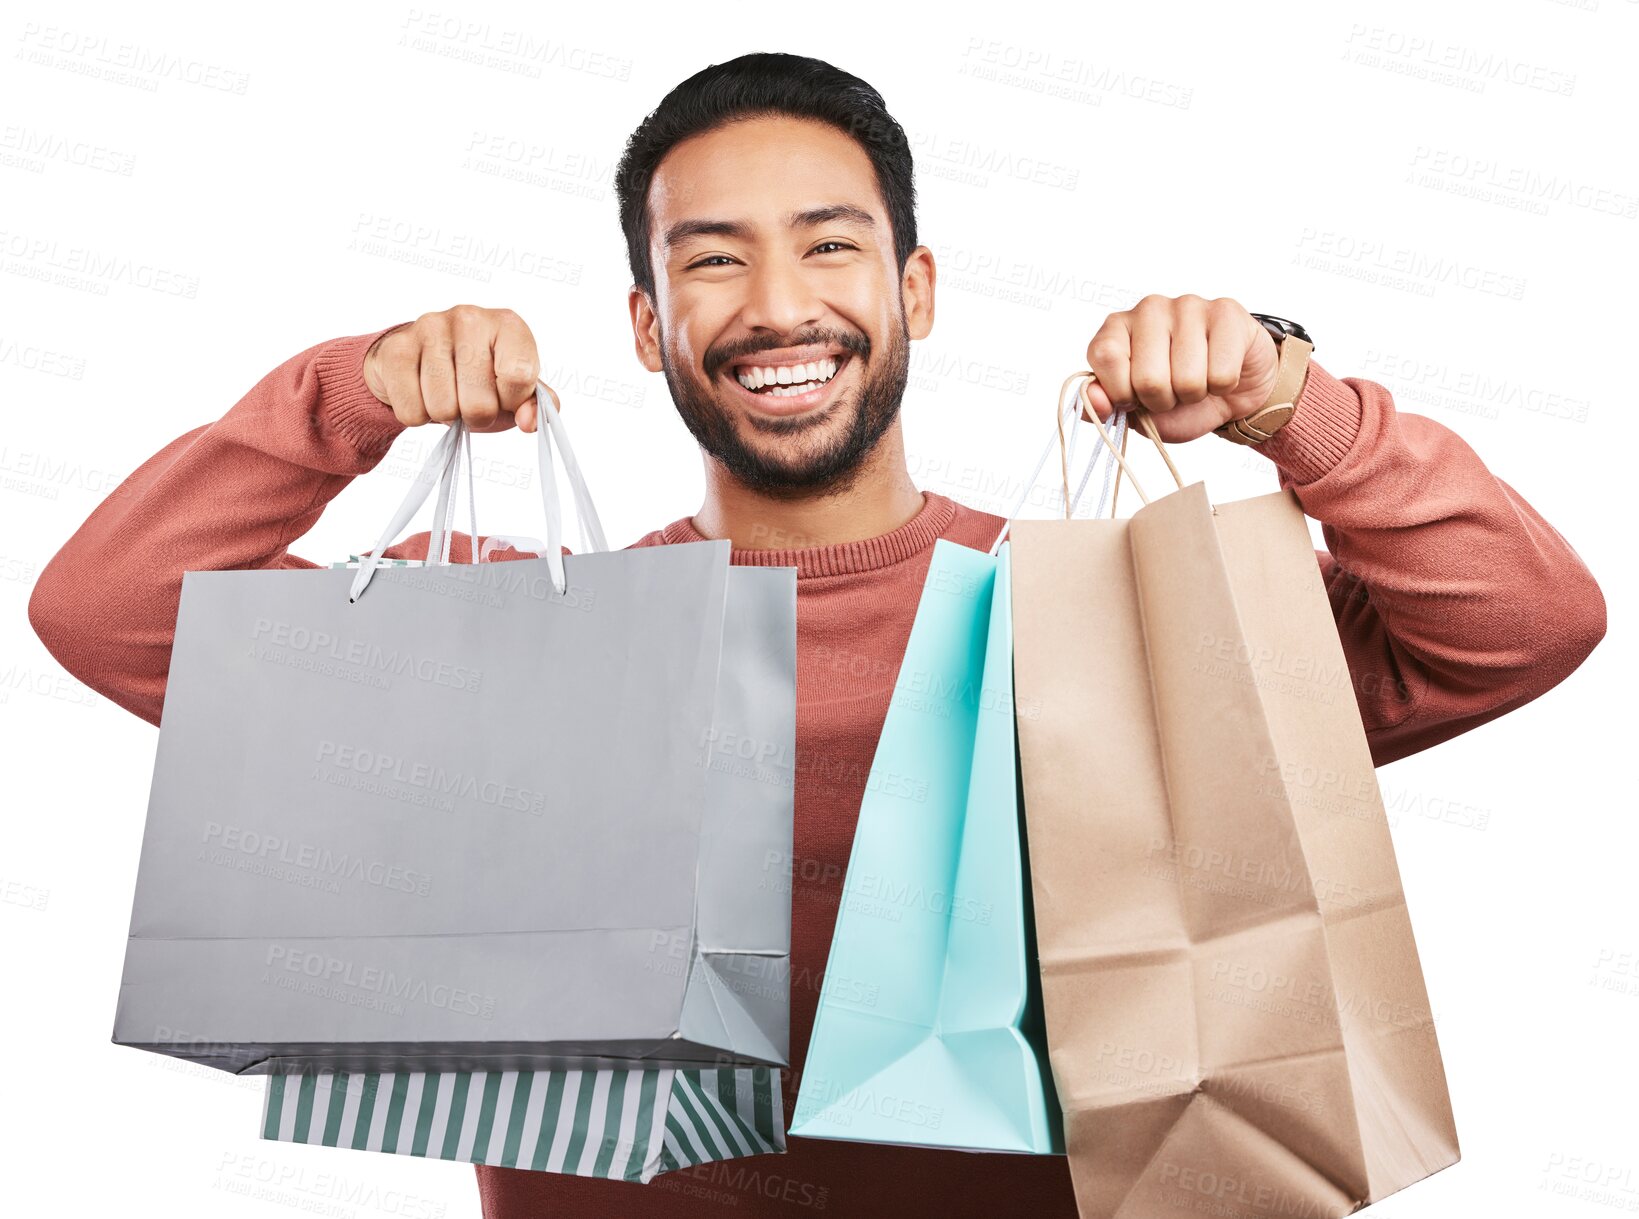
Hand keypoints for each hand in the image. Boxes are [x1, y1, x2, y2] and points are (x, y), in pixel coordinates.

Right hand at [363, 305, 556, 433]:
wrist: (423, 359)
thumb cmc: (478, 375)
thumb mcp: (514, 388)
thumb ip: (535, 405)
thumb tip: (529, 422)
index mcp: (507, 324)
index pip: (519, 377)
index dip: (511, 401)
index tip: (503, 395)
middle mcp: (469, 318)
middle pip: (479, 402)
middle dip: (477, 416)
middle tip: (470, 399)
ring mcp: (429, 329)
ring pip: (443, 409)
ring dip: (447, 415)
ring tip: (447, 394)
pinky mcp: (396, 349)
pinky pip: (412, 411)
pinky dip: (418, 415)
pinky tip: (422, 392)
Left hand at [1081, 295, 1278, 442]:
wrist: (1229, 393)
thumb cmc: (1176, 400)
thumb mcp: (1133, 412)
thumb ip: (1104, 408)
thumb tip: (1093, 400)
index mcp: (1117, 327)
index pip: (1105, 356)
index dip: (1122, 392)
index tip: (1134, 397)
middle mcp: (1149, 308)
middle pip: (1148, 378)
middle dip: (1162, 400)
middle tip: (1173, 391)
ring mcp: (1188, 305)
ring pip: (1187, 379)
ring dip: (1194, 395)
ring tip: (1197, 382)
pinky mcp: (1226, 312)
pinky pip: (1221, 374)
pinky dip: (1222, 387)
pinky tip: (1219, 372)